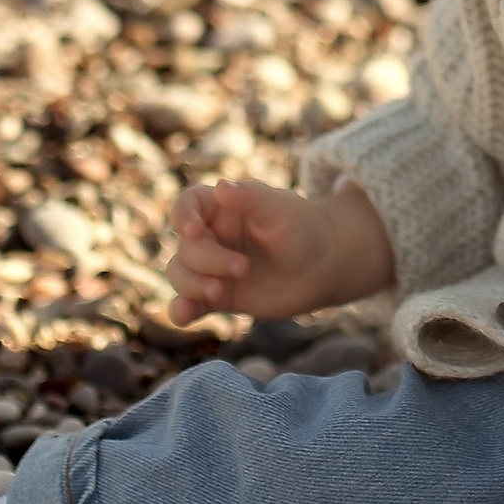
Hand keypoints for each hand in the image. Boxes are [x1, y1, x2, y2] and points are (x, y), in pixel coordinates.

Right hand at [167, 178, 391, 327]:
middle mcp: (211, 236)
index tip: (193, 230)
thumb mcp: (282, 209)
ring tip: (220, 291)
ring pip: (180, 275)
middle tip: (243, 268)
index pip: (187, 205)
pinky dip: (181, 310)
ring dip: (193, 285)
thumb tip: (221, 187)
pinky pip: (190, 304)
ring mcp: (212, 267)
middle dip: (209, 260)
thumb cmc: (302, 228)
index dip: (182, 216)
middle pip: (186, 247)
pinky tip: (184, 316)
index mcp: (221, 207)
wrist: (322, 267)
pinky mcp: (218, 296)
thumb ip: (251, 197)